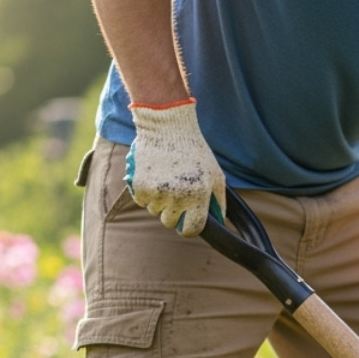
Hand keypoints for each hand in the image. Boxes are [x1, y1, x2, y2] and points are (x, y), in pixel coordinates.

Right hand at [125, 99, 224, 236]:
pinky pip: (142, 201)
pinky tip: (154, 176)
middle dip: (174, 212)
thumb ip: (219, 201)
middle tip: (177, 192)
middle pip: (170, 222)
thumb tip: (219, 222)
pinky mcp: (139, 185)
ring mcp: (155, 192)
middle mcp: (175, 198)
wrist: (167, 126)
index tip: (188, 219)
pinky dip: (146, 193)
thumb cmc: (195, 151)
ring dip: (160, 201)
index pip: (190, 231)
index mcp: (197, 197)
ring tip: (166, 179)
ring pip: (155, 211)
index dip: (189, 227)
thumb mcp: (216, 175)